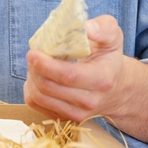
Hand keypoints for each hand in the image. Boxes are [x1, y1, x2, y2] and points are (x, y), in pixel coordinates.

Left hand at [23, 15, 147, 146]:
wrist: (116, 90)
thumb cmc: (109, 59)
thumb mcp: (113, 38)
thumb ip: (104, 28)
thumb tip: (87, 29)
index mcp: (102, 79)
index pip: (68, 76)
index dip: (46, 64)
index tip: (33, 52)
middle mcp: (89, 101)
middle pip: (48, 87)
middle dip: (35, 68)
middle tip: (33, 53)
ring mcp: (76, 114)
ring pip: (39, 97)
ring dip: (31, 78)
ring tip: (36, 64)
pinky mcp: (64, 119)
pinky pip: (35, 105)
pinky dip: (30, 89)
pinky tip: (38, 77)